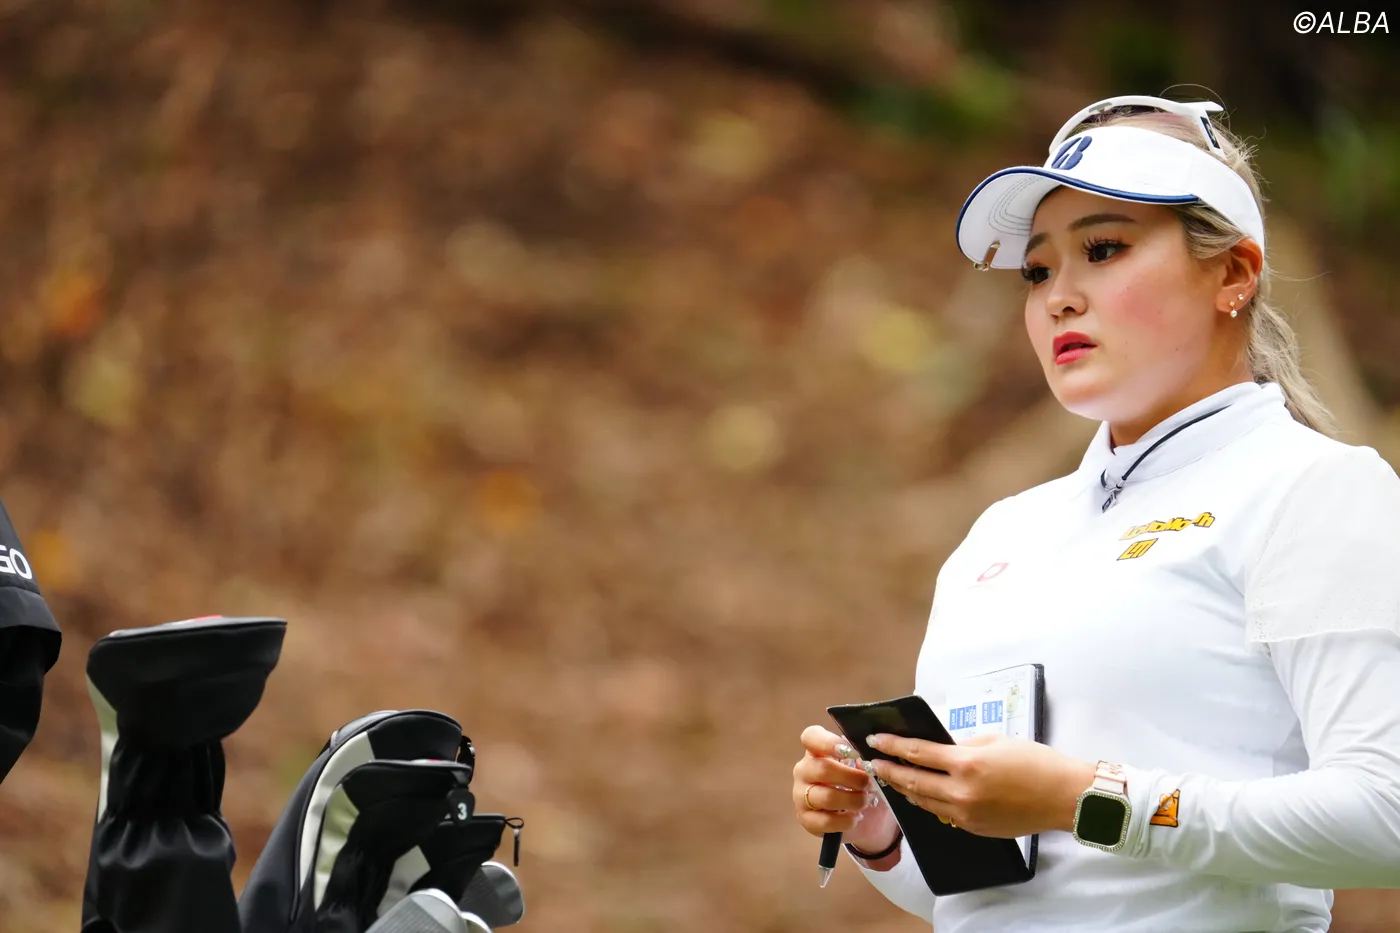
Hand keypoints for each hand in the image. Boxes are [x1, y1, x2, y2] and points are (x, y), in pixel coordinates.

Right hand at [792, 725, 898, 853]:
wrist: (863, 817)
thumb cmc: (860, 784)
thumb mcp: (864, 768)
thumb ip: (862, 761)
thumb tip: (865, 763)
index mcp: (817, 751)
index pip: (810, 738)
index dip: (828, 742)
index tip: (850, 751)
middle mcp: (804, 770)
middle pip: (822, 769)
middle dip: (851, 777)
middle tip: (868, 783)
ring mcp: (801, 795)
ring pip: (826, 797)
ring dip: (853, 800)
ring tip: (865, 802)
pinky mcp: (805, 819)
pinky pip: (826, 821)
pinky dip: (846, 820)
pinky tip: (856, 817)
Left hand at [867, 733, 1095, 838]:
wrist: (1063, 796)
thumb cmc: (1035, 762)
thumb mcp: (995, 742)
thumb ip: (961, 746)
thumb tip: (937, 749)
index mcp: (967, 764)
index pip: (917, 753)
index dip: (892, 746)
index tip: (875, 740)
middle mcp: (962, 792)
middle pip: (913, 781)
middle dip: (890, 770)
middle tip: (874, 762)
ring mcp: (966, 815)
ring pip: (924, 802)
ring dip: (905, 789)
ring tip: (892, 777)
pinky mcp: (974, 828)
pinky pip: (943, 814)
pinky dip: (928, 803)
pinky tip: (921, 794)